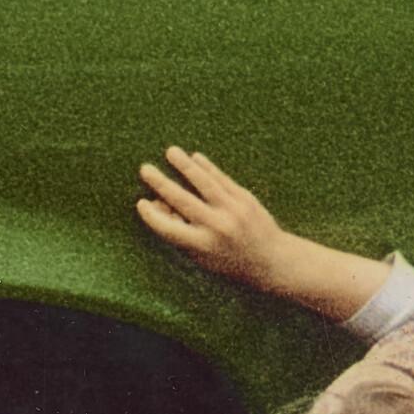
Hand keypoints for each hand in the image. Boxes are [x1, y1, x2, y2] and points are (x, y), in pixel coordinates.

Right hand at [136, 146, 295, 294]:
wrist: (272, 260)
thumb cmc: (230, 262)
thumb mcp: (202, 257)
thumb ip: (180, 233)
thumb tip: (159, 204)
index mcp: (201, 245)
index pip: (167, 227)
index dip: (151, 215)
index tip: (140, 202)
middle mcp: (216, 227)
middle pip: (182, 200)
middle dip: (161, 183)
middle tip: (145, 168)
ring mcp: (233, 210)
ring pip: (204, 183)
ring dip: (185, 165)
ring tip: (171, 151)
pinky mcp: (246, 199)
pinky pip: (222, 179)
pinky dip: (208, 168)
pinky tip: (196, 157)